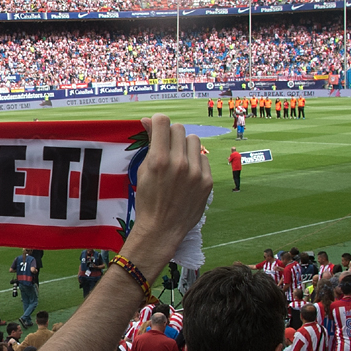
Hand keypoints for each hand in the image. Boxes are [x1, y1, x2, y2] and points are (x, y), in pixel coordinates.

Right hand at [124, 114, 211, 263]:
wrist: (162, 229)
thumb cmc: (148, 200)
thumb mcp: (143, 171)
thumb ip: (150, 145)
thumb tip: (149, 121)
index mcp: (158, 160)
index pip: (163, 122)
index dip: (158, 121)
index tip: (157, 127)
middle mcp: (179, 163)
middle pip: (179, 129)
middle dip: (171, 134)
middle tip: (167, 147)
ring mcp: (196, 173)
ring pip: (194, 140)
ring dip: (185, 146)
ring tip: (179, 160)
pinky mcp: (207, 181)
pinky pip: (203, 158)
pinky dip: (195, 162)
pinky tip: (188, 174)